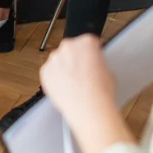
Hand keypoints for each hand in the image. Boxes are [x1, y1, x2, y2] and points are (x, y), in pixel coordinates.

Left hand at [40, 35, 129, 151]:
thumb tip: (93, 65)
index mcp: (86, 42)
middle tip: (82, 73)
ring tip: (74, 83)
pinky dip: (55, 78)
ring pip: (59, 60)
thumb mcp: (108, 72)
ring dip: (64, 68)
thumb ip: (97, 62)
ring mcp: (54, 58)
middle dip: (75, 58)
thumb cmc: (100, 93)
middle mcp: (68, 46)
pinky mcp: (45, 71)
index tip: (90, 59)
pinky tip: (65, 88)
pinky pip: (50, 72)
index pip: (88, 42)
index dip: (91, 52)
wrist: (89, 110)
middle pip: (71, 48)